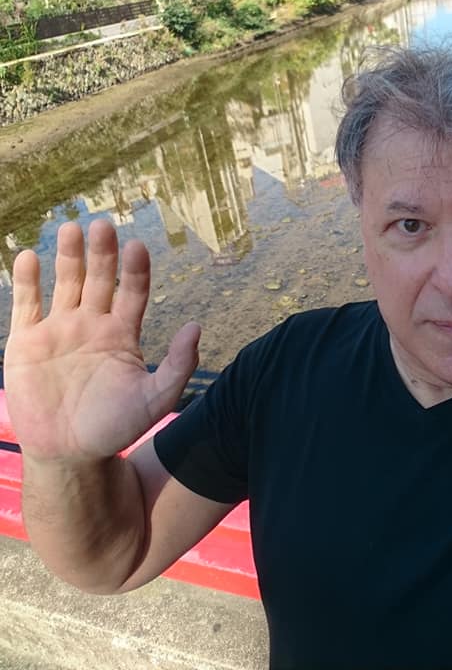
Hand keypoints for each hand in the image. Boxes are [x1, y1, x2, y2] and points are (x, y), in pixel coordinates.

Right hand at [5, 219, 199, 462]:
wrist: (68, 455)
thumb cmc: (113, 428)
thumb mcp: (155, 400)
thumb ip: (179, 365)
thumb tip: (196, 327)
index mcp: (123, 332)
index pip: (133, 291)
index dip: (136, 269)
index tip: (137, 247)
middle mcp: (92, 323)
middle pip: (100, 278)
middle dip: (101, 252)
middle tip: (102, 225)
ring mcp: (59, 329)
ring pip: (65, 282)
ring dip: (67, 256)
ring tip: (69, 228)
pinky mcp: (26, 341)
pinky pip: (26, 304)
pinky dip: (27, 281)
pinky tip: (28, 257)